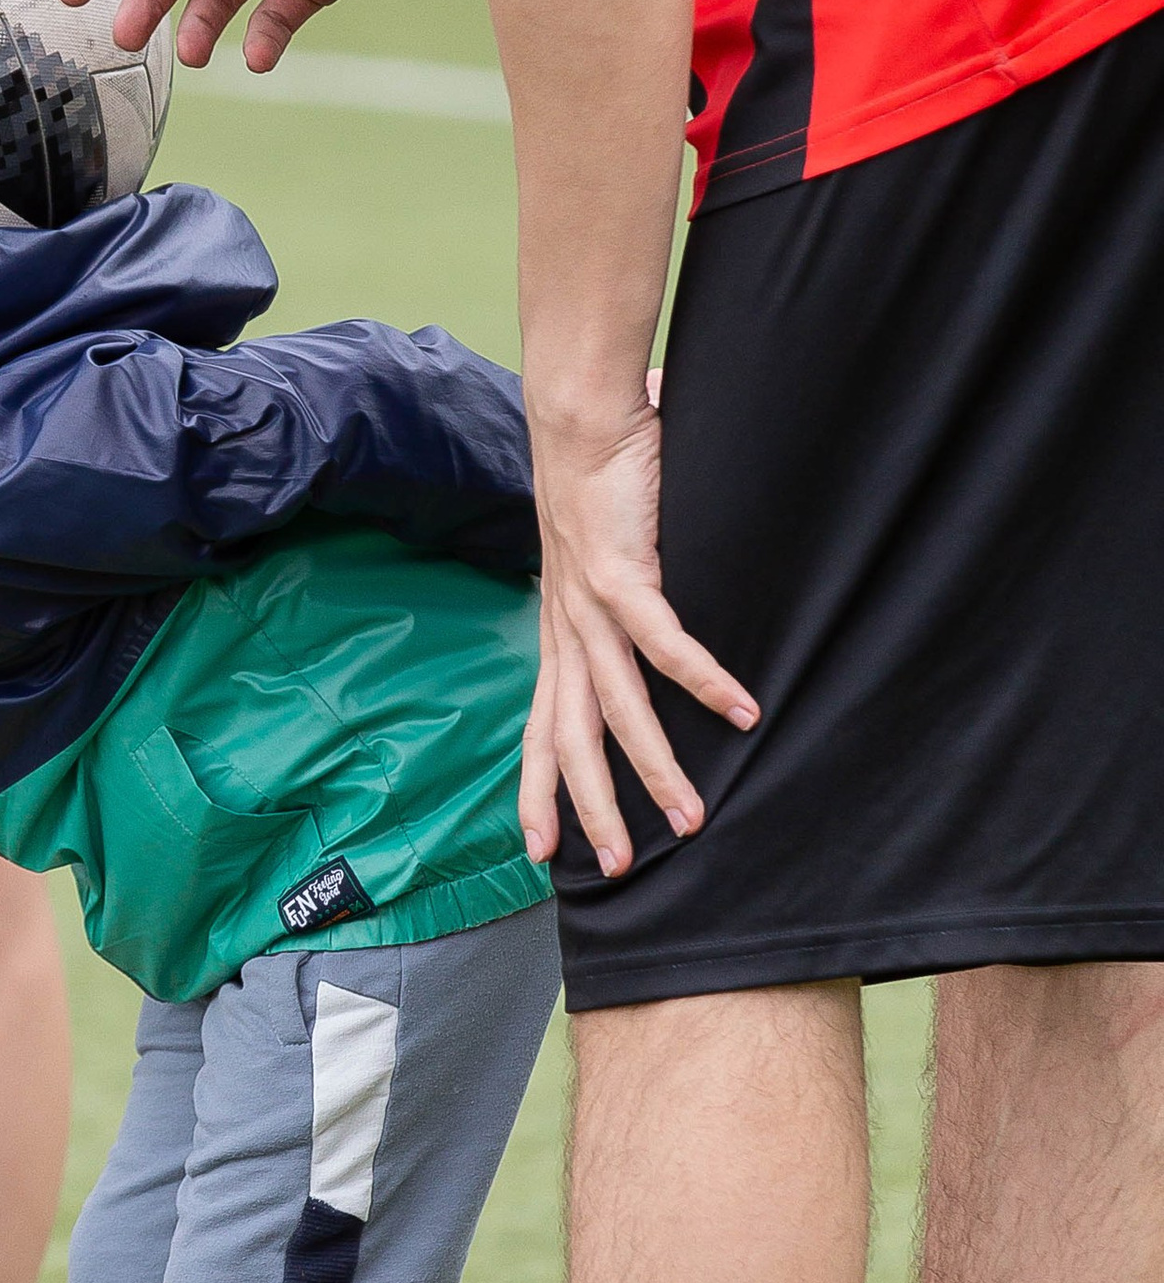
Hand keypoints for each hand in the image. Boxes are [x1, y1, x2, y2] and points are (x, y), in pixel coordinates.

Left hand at [521, 402, 756, 875]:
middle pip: (572, 740)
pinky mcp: (622, 573)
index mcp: (559, 632)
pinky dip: (703, 681)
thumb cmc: (601, 478)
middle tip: (616, 869)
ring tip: (691, 818)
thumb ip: (630, 589)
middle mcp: (566, 629)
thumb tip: (663, 592)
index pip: (541, 727)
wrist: (580, 413)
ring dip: (656, 768)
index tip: (541, 851)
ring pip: (617, 709)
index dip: (538, 791)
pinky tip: (743, 713)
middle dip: (593, 809)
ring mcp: (589, 605)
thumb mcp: (608, 554)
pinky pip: (664, 643)